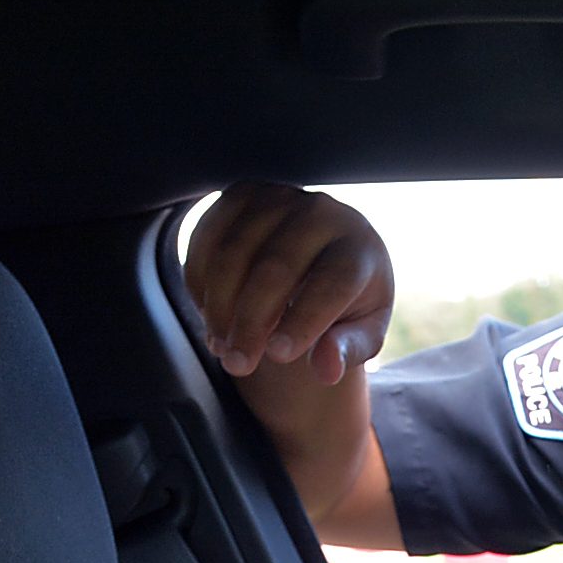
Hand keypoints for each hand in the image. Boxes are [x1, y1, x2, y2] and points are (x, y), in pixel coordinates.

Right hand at [184, 183, 393, 384]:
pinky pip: (208, 235)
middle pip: (276, 268)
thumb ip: (348, 350)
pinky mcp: (243, 194)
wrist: (328, 251)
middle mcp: (322, 213)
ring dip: (219, 304)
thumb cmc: (349, 299)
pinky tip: (208, 313)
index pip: (332, 284)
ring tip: (221, 347)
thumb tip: (326, 368)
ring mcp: (280, 197)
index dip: (304, 320)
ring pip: (234, 252)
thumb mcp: (362, 332)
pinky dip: (200, 278)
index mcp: (359, 248)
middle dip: (250, 321)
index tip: (279, 355)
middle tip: (237, 364)